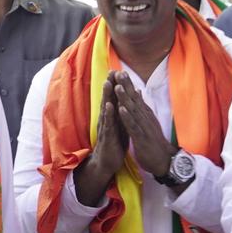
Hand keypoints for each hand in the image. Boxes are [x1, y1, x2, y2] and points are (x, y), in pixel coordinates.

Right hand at [73, 72, 127, 206]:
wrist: (107, 162)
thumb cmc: (114, 143)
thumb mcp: (120, 125)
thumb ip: (122, 113)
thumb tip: (126, 100)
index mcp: (111, 117)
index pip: (112, 98)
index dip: (114, 85)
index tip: (117, 70)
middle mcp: (106, 120)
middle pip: (107, 99)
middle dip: (109, 85)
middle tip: (111, 70)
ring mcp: (105, 127)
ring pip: (106, 109)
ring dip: (106, 96)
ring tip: (108, 83)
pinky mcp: (107, 137)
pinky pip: (108, 124)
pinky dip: (108, 114)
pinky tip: (109, 106)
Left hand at [112, 72, 174, 178]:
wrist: (165, 160)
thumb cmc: (154, 141)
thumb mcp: (148, 122)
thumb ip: (142, 107)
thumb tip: (137, 92)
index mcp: (145, 114)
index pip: (135, 97)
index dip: (128, 85)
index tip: (120, 71)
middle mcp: (145, 118)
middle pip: (134, 100)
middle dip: (126, 86)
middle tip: (119, 72)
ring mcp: (144, 127)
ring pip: (133, 111)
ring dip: (125, 99)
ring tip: (118, 87)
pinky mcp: (142, 138)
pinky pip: (133, 126)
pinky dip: (127, 117)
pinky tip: (121, 109)